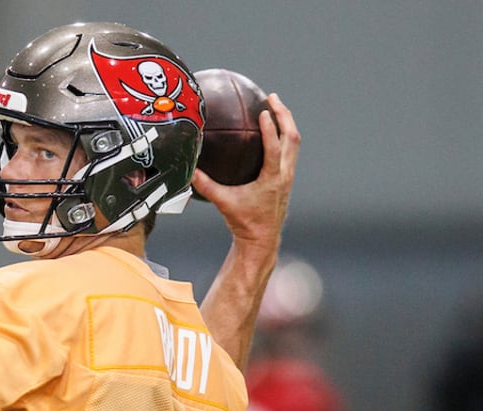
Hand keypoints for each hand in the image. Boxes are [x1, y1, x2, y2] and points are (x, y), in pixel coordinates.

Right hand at [191, 93, 300, 257]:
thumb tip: (189, 171)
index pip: (275, 148)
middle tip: (272, 98)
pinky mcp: (285, 178)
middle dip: (285, 115)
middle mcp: (284, 174)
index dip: (271, 129)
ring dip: (287, 122)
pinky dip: (283, 135)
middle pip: (292, 138)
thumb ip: (206, 186)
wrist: (262, 239)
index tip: (265, 112)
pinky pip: (289, 150)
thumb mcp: (223, 203)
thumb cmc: (244, 222)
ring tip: (276, 107)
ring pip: (294, 142)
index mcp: (272, 179)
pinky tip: (271, 129)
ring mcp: (288, 175)